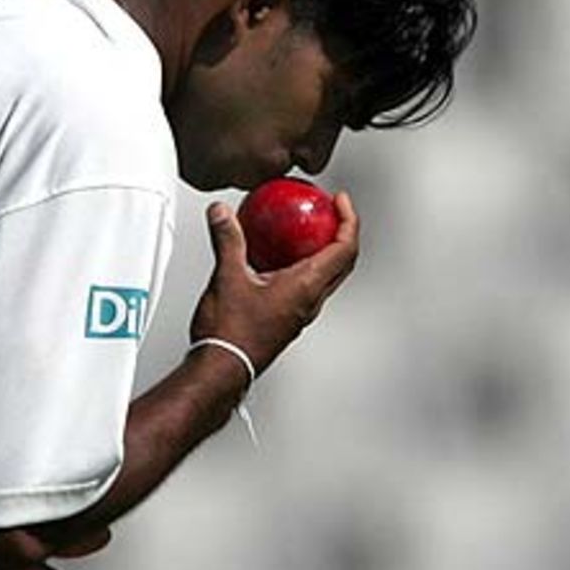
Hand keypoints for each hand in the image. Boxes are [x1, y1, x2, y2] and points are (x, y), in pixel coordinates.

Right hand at [189, 191, 358, 374]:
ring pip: (324, 276)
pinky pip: (303, 286)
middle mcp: (309, 302)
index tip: (339, 202)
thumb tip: (223, 214)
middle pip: (342, 262)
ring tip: (302, 232)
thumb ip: (228, 239)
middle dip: (341, 232)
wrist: (221, 367)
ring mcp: (299, 312)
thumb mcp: (227, 276)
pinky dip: (299, 265)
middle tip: (329, 213)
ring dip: (321, 250)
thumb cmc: (231, 334)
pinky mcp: (285, 319)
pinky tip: (272, 258)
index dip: (348, 219)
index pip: (344, 248)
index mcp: (306, 287)